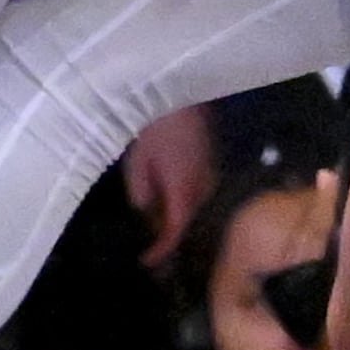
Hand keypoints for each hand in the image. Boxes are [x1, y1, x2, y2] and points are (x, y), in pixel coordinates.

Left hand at [123, 106, 215, 266]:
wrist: (177, 88)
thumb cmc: (154, 124)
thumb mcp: (137, 161)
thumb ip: (141, 192)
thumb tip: (145, 213)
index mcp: (184, 189)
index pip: (176, 231)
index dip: (162, 250)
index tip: (146, 260)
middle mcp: (204, 185)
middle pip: (190, 222)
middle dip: (170, 236)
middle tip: (150, 248)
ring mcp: (211, 171)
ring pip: (196, 207)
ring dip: (178, 217)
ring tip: (155, 227)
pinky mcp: (212, 159)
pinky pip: (200, 190)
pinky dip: (184, 200)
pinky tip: (167, 199)